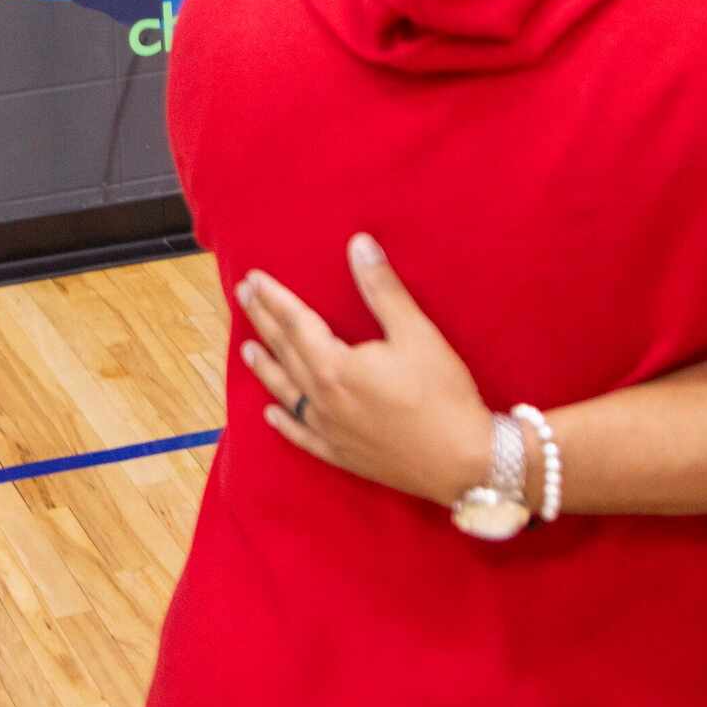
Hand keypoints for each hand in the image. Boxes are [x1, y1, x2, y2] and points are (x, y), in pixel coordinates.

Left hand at [232, 234, 497, 506]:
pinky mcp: (342, 455)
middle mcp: (322, 399)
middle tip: (243, 297)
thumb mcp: (416, 334)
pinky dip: (284, 422)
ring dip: (266, 368)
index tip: (254, 278)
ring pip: (287, 392)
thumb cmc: (442, 395)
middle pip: (285, 352)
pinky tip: (272, 414)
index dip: (274, 298)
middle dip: (263, 321)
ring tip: (247, 350)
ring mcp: (329, 430)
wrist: (464, 462)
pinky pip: (302, 435)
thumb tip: (359, 244)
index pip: (295, 323)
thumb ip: (382, 289)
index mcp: (335, 366)